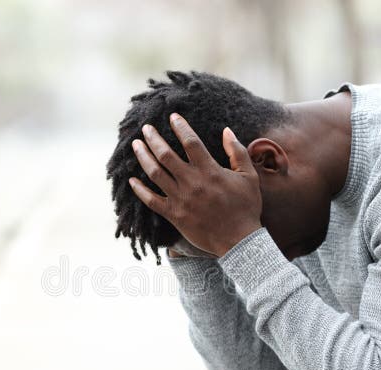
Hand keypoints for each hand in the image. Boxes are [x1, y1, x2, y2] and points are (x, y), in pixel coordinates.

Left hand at [129, 113, 262, 256]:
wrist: (239, 241)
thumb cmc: (246, 208)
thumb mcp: (249, 177)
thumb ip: (237, 152)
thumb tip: (227, 131)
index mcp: (209, 170)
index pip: (190, 142)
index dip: (180, 126)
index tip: (172, 116)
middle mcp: (192, 182)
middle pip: (166, 154)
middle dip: (154, 138)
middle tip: (146, 128)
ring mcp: (180, 199)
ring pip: (155, 173)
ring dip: (143, 157)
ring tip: (136, 145)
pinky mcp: (174, 215)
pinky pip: (151, 200)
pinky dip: (140, 190)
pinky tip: (132, 180)